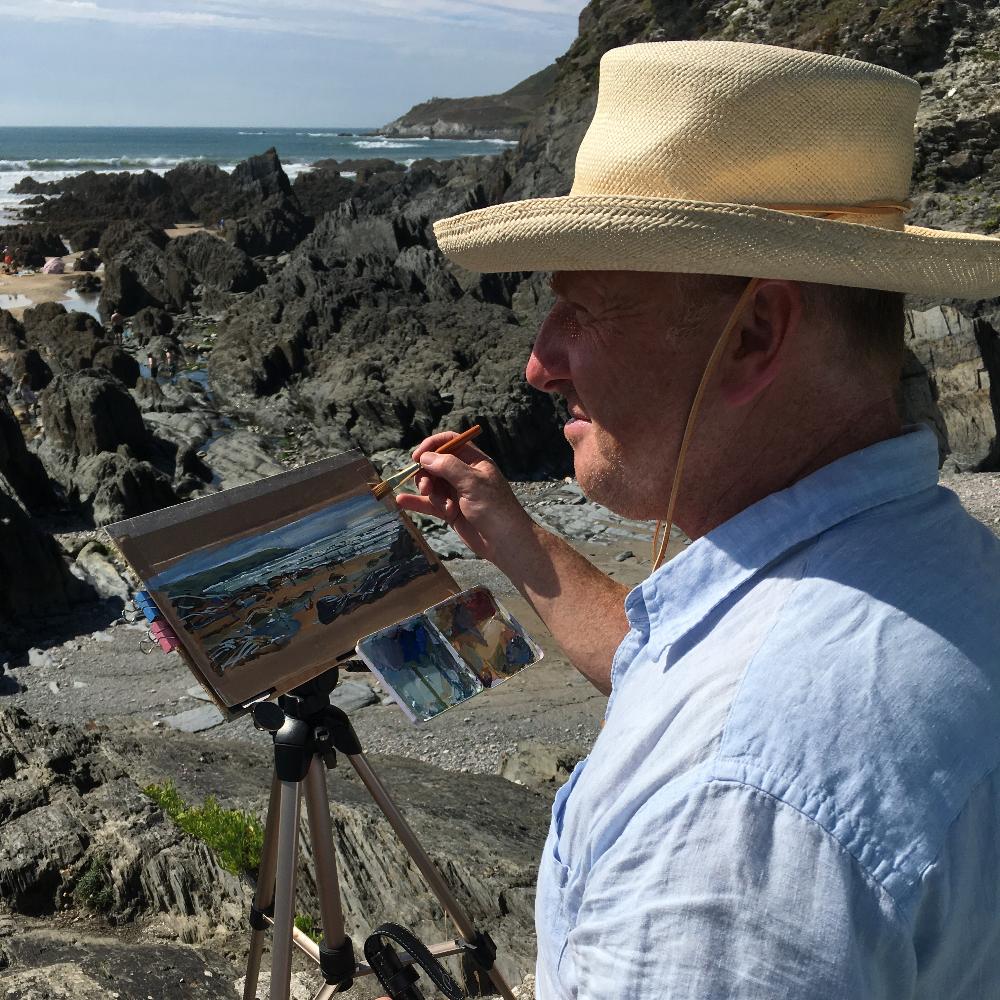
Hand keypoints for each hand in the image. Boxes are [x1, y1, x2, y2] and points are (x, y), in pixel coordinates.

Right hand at [394, 431, 533, 564]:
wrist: (504, 542)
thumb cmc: (494, 508)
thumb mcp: (472, 482)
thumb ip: (448, 466)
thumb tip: (425, 457)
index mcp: (474, 461)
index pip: (450, 442)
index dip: (432, 445)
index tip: (417, 457)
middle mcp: (464, 474)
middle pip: (435, 464)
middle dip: (427, 473)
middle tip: (427, 486)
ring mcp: (456, 493)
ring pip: (431, 484)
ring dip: (430, 493)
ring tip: (442, 506)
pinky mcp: (450, 511)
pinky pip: (429, 503)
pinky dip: (416, 502)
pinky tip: (401, 501)